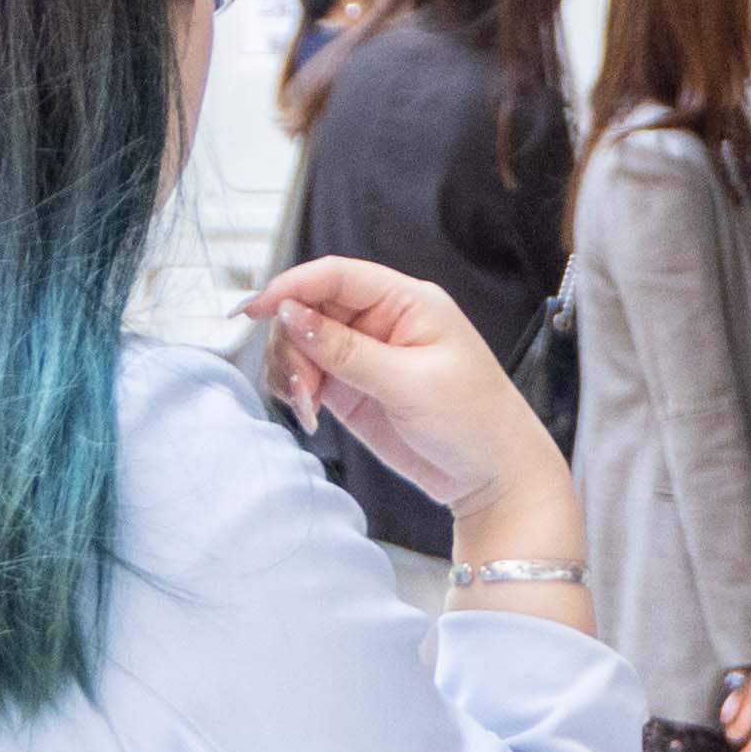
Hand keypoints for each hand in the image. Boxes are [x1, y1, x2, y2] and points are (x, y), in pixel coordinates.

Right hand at [243, 258, 564, 527]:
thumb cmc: (475, 421)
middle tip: (302, 387)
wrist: (493, 476)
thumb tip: (291, 314)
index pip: (337, 275)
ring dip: (292, 371)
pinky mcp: (352, 387)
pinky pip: (306, 374)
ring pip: (300, 343)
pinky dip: (297, 390)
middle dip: (291, 343)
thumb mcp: (410, 382)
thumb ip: (346, 350)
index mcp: (409, 302)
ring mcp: (365, 355)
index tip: (257, 310)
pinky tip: (310, 412)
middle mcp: (383, 321)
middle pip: (308, 309)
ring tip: (310, 406)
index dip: (291, 286)